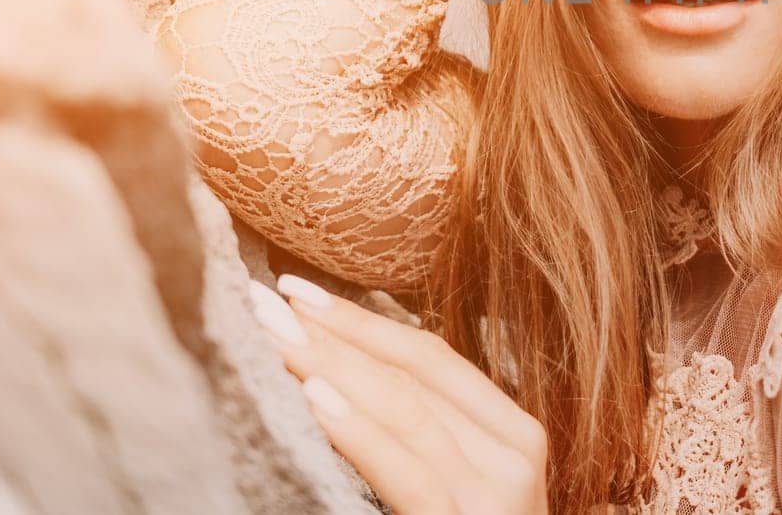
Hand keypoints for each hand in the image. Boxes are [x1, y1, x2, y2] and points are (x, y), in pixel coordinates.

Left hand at [249, 275, 548, 514]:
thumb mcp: (451, 486)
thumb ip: (417, 438)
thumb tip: (337, 374)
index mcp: (513, 433)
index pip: (432, 357)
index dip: (364, 318)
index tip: (298, 291)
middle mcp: (517, 451)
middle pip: (415, 371)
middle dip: (336, 331)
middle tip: (264, 299)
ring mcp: (499, 490)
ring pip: (408, 406)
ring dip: (333, 363)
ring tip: (274, 335)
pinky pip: (408, 468)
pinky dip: (358, 429)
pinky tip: (315, 398)